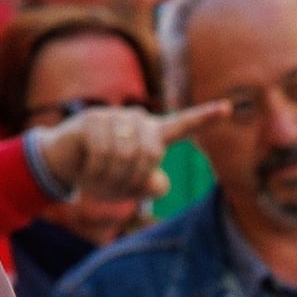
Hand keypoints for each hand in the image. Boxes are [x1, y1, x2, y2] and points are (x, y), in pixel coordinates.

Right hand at [30, 98, 229, 207]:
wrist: (67, 164)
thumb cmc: (105, 174)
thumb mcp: (132, 188)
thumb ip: (152, 186)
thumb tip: (159, 182)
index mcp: (153, 135)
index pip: (183, 126)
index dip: (205, 119)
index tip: (228, 109)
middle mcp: (137, 120)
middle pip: (151, 154)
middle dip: (133, 178)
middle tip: (116, 187)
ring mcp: (114, 116)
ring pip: (124, 155)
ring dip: (111, 177)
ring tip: (99, 179)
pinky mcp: (91, 119)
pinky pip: (100, 152)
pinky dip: (94, 171)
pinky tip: (85, 171)